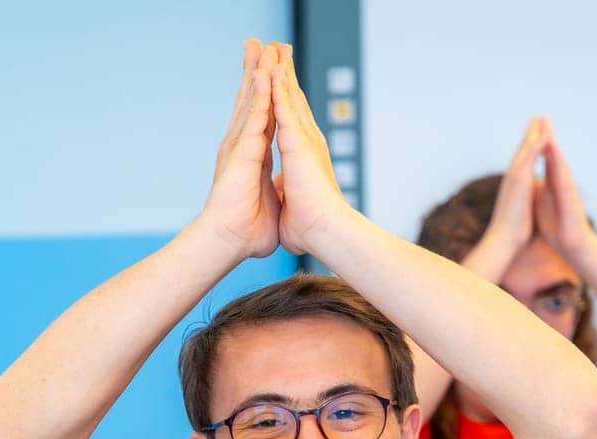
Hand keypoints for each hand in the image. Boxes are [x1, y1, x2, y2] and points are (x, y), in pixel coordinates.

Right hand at [194, 40, 281, 260]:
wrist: (228, 241)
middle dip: (256, 70)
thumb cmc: (245, 233)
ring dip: (257, 72)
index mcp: (252, 157)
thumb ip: (272, 194)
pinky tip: (263, 72)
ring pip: (251, 101)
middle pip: (252, 100)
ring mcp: (240, 146)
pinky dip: (259, 93)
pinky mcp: (243, 150)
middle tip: (259, 43)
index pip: (263, 118)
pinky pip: (254, 115)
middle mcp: (242, 146)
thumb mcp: (267, 204)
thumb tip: (278, 201)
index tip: (270, 71)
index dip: (267, 94)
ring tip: (261, 45)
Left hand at [269, 43, 348, 256]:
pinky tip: (272, 69)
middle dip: (285, 74)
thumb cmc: (312, 226)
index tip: (278, 79)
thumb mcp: (294, 201)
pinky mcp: (299, 143)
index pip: (291, 121)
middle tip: (278, 49)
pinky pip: (286, 109)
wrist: (324, 232)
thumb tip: (288, 199)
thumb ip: (290, 193)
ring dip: (282, 72)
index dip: (284, 99)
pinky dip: (279, 89)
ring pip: (291, 98)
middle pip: (293, 101)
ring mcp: (304, 140)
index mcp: (303, 156)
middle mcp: (306, 142)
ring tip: (274, 48)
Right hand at [467, 116, 547, 269]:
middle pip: (523, 150)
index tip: (535, 135)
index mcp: (515, 186)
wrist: (503, 241)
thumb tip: (525, 205)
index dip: (529, 148)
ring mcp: (515, 177)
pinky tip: (545, 133)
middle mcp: (513, 178)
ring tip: (541, 117)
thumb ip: (523, 203)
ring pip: (525, 149)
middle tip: (537, 117)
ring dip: (534, 132)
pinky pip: (530, 157)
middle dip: (530, 133)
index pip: (523, 162)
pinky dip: (537, 144)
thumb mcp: (520, 213)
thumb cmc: (512, 232)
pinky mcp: (519, 180)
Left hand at [534, 122, 596, 262]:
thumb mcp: (542, 204)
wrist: (571, 244)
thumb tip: (529, 182)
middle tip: (542, 116)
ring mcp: (567, 189)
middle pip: (553, 155)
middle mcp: (561, 183)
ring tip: (548, 130)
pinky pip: (564, 180)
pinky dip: (559, 167)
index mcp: (552, 183)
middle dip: (548, 136)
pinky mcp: (570, 199)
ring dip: (554, 147)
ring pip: (560, 163)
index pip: (546, 159)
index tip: (533, 125)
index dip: (539, 143)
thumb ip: (537, 190)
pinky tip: (556, 157)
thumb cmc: (557, 227)